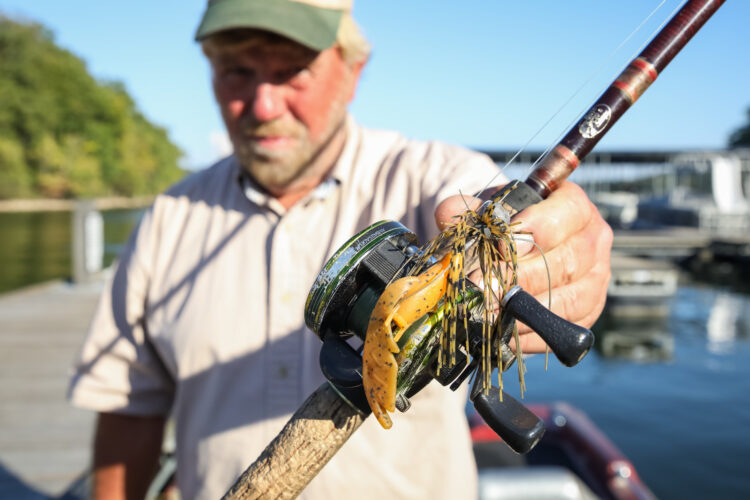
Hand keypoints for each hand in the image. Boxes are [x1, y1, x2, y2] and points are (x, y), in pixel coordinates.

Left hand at [434, 181, 612, 353]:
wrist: (515, 249)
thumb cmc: (505, 224)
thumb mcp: (488, 209)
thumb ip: (469, 209)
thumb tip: (447, 214)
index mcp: (575, 205)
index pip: (569, 212)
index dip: (535, 229)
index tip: (500, 245)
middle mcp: (594, 240)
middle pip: (566, 261)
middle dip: (520, 277)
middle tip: (484, 286)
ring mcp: (595, 279)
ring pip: (568, 298)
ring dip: (524, 309)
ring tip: (488, 311)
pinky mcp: (588, 312)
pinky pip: (563, 327)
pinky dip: (531, 333)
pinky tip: (502, 331)